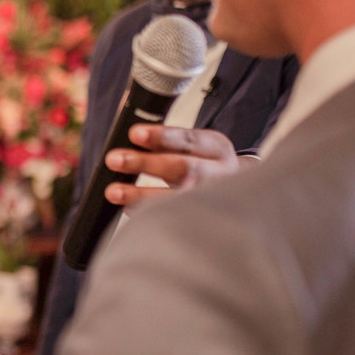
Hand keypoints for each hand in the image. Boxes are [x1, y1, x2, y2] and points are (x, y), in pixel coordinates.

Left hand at [103, 124, 241, 206]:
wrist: (239, 194)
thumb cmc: (203, 165)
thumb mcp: (194, 149)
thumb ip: (167, 145)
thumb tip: (127, 143)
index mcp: (216, 147)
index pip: (189, 139)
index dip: (162, 137)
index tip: (134, 133)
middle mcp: (220, 173)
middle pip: (185, 168)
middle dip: (147, 163)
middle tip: (115, 159)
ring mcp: (215, 200)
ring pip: (179, 197)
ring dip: (142, 195)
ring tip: (114, 191)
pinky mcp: (206, 220)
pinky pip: (176, 219)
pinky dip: (149, 213)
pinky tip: (129, 208)